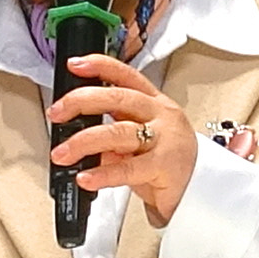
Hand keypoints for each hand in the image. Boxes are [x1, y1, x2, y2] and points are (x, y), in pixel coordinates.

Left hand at [48, 53, 193, 224]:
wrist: (202, 193)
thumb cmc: (171, 165)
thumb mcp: (141, 142)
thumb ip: (113, 137)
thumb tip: (79, 136)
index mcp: (155, 104)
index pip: (126, 75)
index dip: (100, 66)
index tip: (74, 64)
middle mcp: (160, 116)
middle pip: (118, 98)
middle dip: (81, 101)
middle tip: (56, 113)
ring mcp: (164, 140)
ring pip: (118, 132)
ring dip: (83, 141)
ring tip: (62, 153)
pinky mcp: (164, 166)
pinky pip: (127, 168)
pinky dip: (102, 173)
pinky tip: (86, 177)